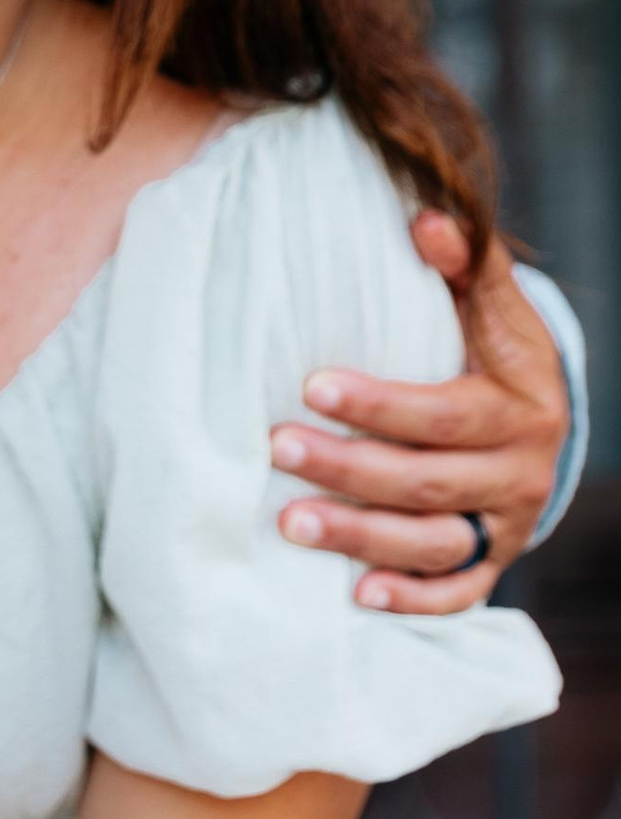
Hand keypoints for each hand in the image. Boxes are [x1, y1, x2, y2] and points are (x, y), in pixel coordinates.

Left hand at [270, 216, 565, 613]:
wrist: (541, 424)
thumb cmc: (494, 355)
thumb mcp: (493, 308)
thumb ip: (464, 264)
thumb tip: (422, 218)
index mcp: (521, 406)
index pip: (444, 414)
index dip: (379, 404)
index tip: (311, 385)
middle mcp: (519, 472)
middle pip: (427, 482)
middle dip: (348, 468)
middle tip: (277, 448)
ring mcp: (505, 524)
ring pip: (432, 544)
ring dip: (360, 537)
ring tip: (288, 522)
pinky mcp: (492, 563)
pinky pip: (456, 594)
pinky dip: (411, 600)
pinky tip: (356, 595)